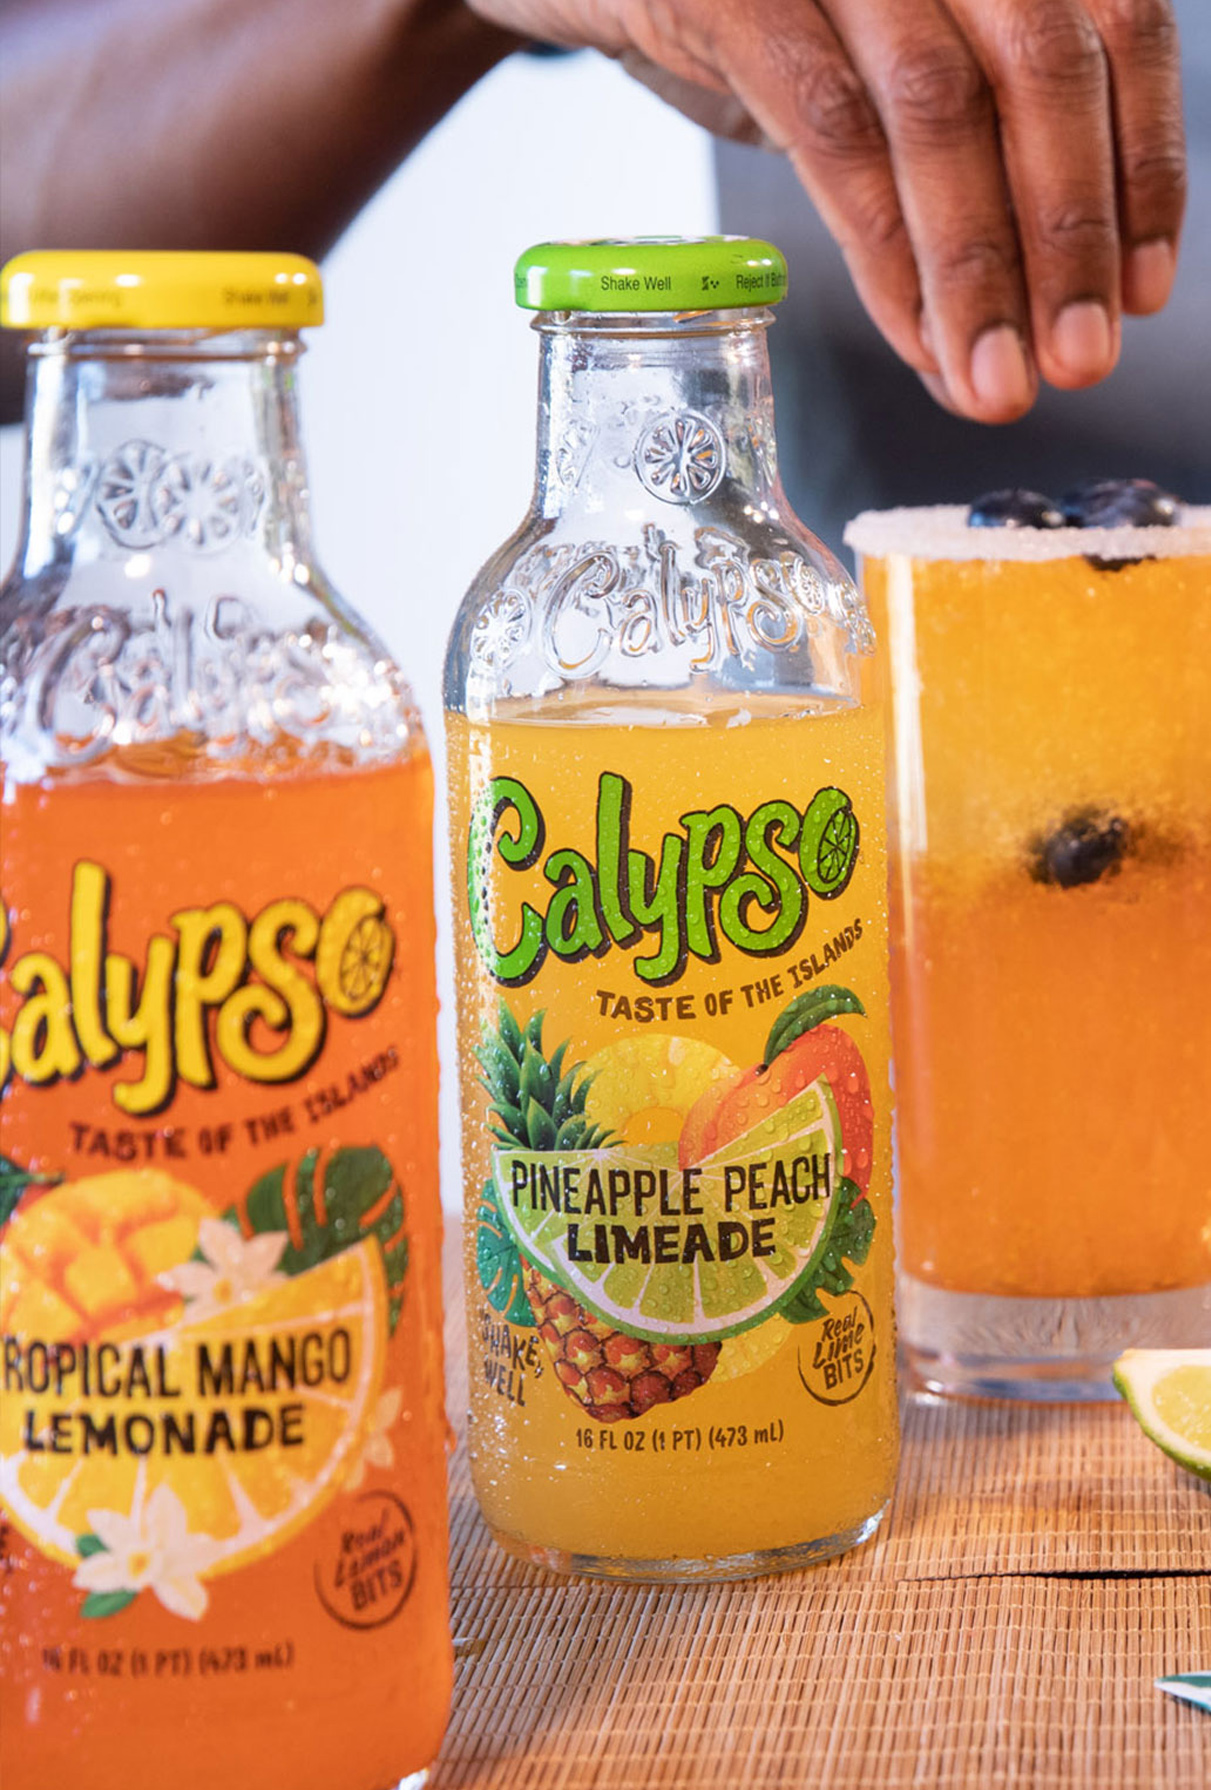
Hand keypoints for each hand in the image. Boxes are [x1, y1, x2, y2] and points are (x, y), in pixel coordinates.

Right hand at [473, 0, 1186, 421]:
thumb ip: (967, 124)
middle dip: (1070, 235)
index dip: (1143, 162)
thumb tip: (1049, 285)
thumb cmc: (752, 15)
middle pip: (1042, 68)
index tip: (1147, 291)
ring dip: (980, 269)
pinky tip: (916, 341)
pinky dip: (885, 256)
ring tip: (997, 385)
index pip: (1113, 23)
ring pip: (939, 111)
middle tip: (1079, 364)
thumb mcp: (880, 47)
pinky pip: (833, 140)